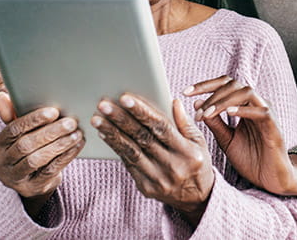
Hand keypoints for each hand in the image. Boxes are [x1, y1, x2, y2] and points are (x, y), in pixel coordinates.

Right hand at [0, 92, 84, 217]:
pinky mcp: (31, 188)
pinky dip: (66, 156)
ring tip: (76, 133)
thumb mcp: (17, 133)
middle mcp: (1, 163)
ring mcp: (14, 179)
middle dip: (51, 132)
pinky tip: (77, 145)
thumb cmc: (24, 147)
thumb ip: (12, 115)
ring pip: (37, 160)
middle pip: (26, 145)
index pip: (13, 129)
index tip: (54, 111)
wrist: (29, 179)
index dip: (34, 120)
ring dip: (60, 144)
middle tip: (71, 122)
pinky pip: (50, 171)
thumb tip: (3, 95)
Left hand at [91, 95, 214, 225]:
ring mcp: (157, 179)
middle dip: (121, 119)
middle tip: (104, 105)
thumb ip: (185, 122)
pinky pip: (128, 163)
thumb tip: (174, 101)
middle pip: (142, 138)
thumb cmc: (197, 163)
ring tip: (97, 119)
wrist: (197, 199)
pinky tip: (105, 134)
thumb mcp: (199, 142)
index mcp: (187, 152)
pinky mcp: (145, 187)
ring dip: (112, 133)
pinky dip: (116, 147)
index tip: (125, 98)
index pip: (161, 127)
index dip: (142, 112)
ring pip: (131, 151)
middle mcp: (172, 166)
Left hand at [184, 76, 296, 196]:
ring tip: (208, 114)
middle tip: (197, 110)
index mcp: (244, 105)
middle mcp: (256, 104)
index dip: (205, 85)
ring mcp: (266, 113)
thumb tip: (196, 103)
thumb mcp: (226, 140)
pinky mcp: (274, 127)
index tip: (185, 92)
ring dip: (224, 101)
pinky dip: (244, 110)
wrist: (272, 181)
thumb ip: (214, 123)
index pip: (224, 84)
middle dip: (212, 94)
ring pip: (246, 92)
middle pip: (233, 84)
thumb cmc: (251, 159)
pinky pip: (261, 112)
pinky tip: (229, 114)